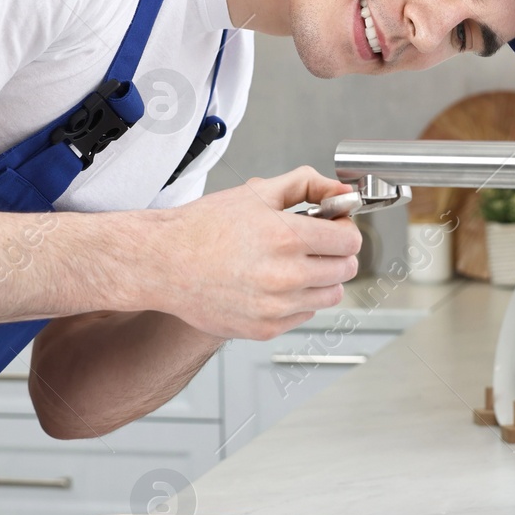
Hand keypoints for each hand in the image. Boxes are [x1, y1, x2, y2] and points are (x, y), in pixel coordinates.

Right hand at [150, 167, 361, 339]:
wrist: (164, 264)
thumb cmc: (203, 228)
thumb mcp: (256, 193)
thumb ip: (306, 185)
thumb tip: (339, 192)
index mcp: (286, 238)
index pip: (350, 240)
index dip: (345, 228)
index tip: (335, 226)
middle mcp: (285, 276)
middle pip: (346, 269)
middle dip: (336, 252)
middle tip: (314, 243)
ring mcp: (276, 307)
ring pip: (330, 296)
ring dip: (321, 278)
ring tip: (293, 263)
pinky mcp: (265, 329)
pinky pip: (304, 314)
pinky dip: (298, 300)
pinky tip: (273, 283)